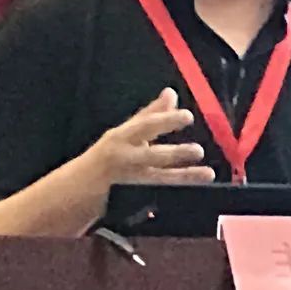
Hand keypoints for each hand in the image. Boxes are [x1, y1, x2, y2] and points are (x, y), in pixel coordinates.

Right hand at [85, 87, 216, 193]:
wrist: (83, 184)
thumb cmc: (113, 151)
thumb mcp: (128, 131)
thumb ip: (152, 113)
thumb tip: (171, 93)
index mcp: (122, 137)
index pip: (145, 126)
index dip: (167, 121)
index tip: (188, 117)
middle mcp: (125, 158)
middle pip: (151, 156)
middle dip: (175, 154)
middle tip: (199, 151)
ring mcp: (131, 180)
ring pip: (159, 178)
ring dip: (184, 176)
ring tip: (207, 174)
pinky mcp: (136, 196)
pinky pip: (159, 194)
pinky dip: (177, 191)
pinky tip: (197, 188)